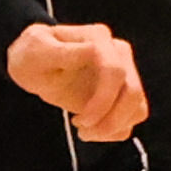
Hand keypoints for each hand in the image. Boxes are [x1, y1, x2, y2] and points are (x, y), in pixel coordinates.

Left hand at [3, 24, 148, 142]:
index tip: (77, 121)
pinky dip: (116, 130)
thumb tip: (94, 52)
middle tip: (83, 131)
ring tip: (85, 131)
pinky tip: (92, 130)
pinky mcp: (123, 91)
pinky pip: (134, 116)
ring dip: (114, 127)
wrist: (36, 64)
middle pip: (132, 91)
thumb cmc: (33, 55)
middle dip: (111, 119)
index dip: (102, 101)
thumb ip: (62, 51)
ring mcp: (124, 71)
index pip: (114, 71)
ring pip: (137, 107)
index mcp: (98, 38)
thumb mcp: (37, 51)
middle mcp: (117, 52)